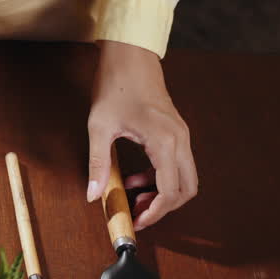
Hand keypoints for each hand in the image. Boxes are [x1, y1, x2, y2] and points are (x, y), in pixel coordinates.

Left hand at [86, 40, 197, 229]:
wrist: (130, 57)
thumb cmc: (115, 87)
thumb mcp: (99, 127)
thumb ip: (98, 163)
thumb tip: (93, 195)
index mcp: (165, 142)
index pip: (169, 191)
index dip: (154, 212)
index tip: (135, 221)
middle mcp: (180, 140)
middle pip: (186, 190)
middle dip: (163, 207)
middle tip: (136, 211)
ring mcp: (182, 136)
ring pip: (184, 178)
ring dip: (162, 192)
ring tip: (132, 193)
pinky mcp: (177, 132)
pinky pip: (177, 165)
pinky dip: (160, 177)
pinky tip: (135, 176)